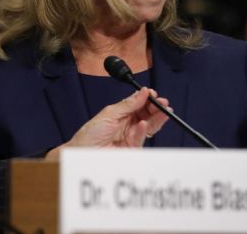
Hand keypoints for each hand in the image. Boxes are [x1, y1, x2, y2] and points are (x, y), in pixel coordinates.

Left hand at [46, 87, 169, 158]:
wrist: (83, 153)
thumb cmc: (90, 134)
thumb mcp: (109, 114)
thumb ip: (127, 105)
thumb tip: (142, 93)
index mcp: (120, 114)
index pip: (138, 104)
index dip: (146, 99)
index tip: (153, 93)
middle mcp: (127, 124)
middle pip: (146, 114)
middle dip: (155, 107)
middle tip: (162, 102)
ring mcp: (131, 136)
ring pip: (148, 125)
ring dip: (156, 118)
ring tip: (162, 110)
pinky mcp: (132, 148)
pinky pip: (141, 137)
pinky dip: (143, 130)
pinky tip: (143, 123)